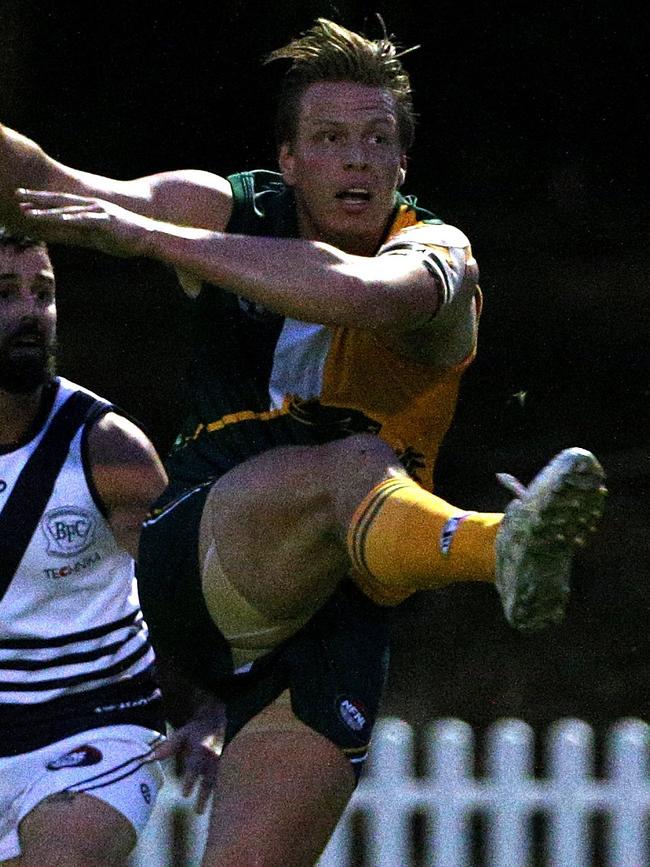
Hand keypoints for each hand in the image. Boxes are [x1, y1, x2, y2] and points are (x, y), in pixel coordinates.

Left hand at [15, 188, 154, 257]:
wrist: (149, 237)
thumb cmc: (124, 238)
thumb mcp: (97, 235)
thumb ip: (81, 231)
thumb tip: (65, 233)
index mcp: (88, 208)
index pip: (60, 204)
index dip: (40, 202)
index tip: (22, 201)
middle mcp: (91, 206)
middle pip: (59, 201)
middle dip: (37, 199)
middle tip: (18, 195)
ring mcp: (99, 212)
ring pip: (69, 211)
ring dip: (48, 212)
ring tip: (31, 213)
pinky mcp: (107, 221)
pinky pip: (86, 220)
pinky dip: (72, 220)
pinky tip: (59, 219)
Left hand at [153, 701, 225, 813]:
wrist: (214, 723)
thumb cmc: (194, 731)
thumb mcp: (181, 734)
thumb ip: (168, 747)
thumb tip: (150, 757)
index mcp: (201, 749)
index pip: (195, 767)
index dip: (191, 781)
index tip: (185, 794)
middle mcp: (210, 758)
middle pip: (208, 779)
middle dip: (203, 795)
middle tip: (197, 811)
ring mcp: (216, 763)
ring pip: (212, 782)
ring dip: (207, 797)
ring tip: (200, 811)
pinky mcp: (218, 767)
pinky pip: (214, 781)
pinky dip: (210, 793)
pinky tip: (205, 805)